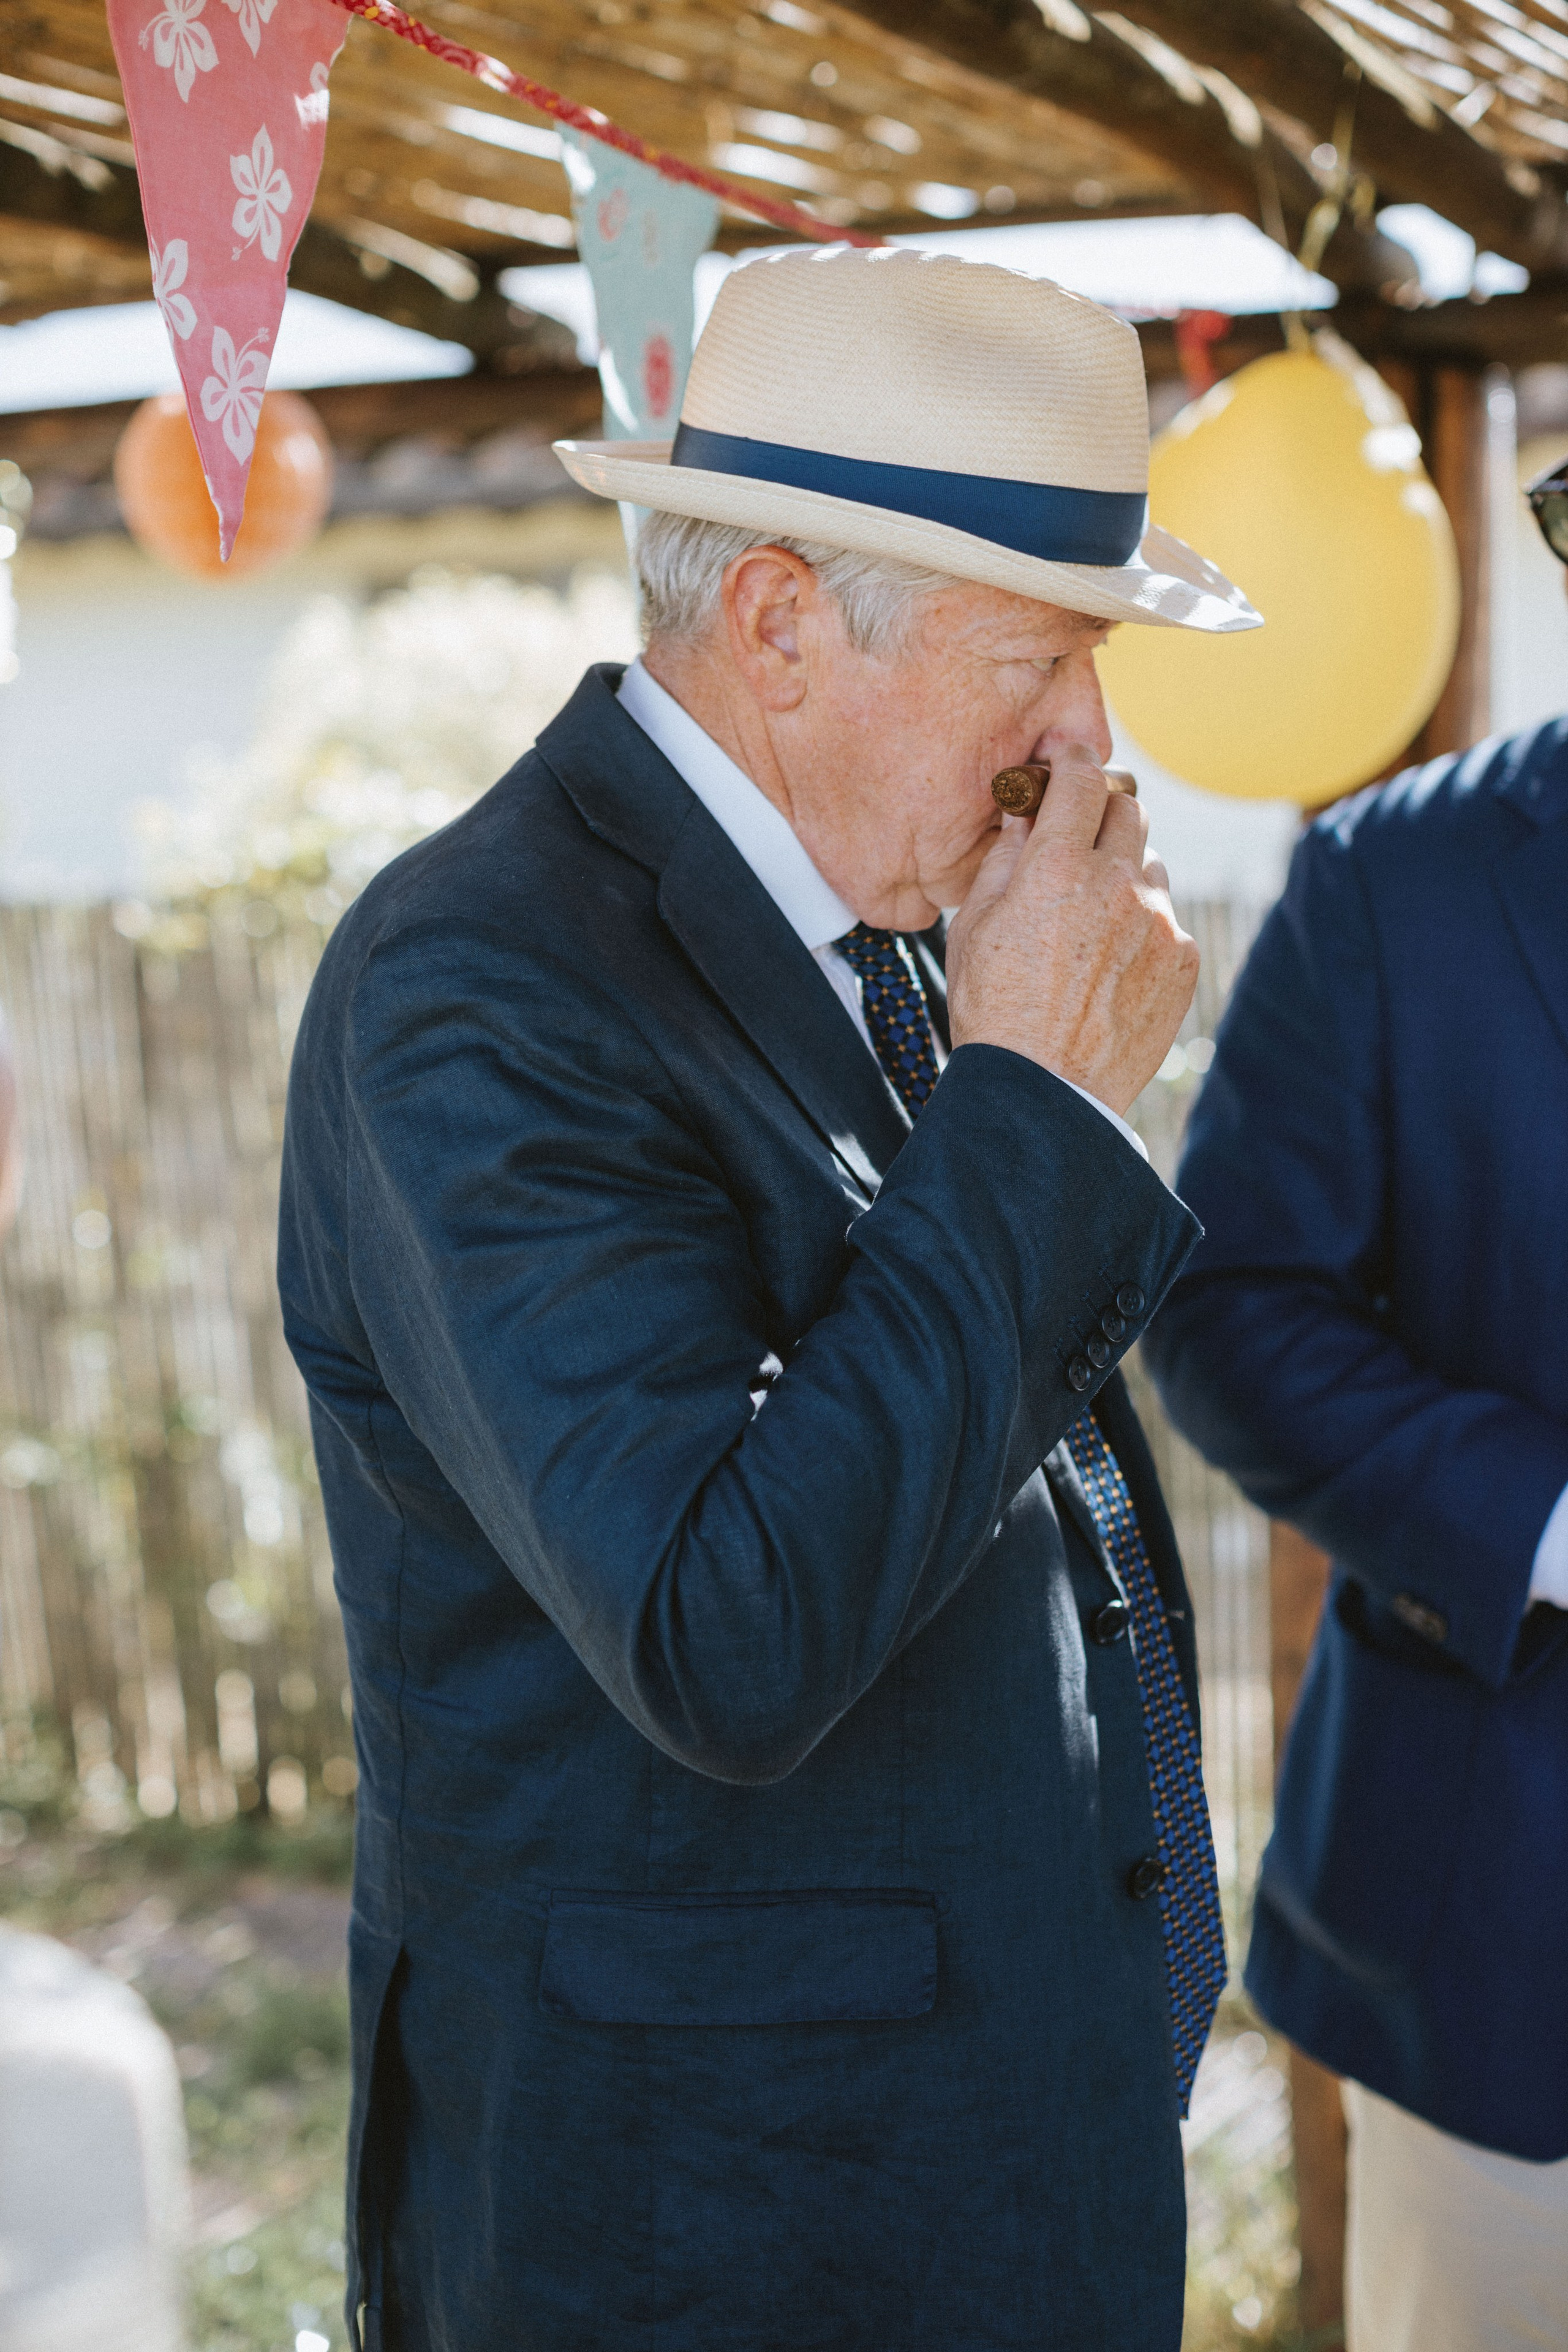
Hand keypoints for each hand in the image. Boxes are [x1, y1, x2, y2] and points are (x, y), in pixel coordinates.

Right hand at [945, 744, 1197, 1117]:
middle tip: (1079, 837)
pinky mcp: (1182, 959)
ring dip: (1124, 875)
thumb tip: (1024, 813)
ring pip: (1150, 866)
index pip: (1082, 779)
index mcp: (1058, 866)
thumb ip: (1005, 859)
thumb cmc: (993, 1012)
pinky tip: (1110, 967)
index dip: (1074, 762)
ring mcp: (1158, 922)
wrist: (1043, 1094)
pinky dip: (1142, 928)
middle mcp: (1117, 883)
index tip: (1068, 762)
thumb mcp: (974, 928)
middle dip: (1102, 814)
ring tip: (1091, 922)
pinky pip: (1167, 920)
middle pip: (1128, 810)